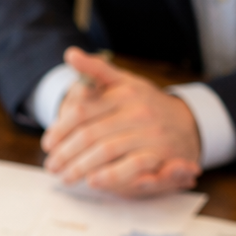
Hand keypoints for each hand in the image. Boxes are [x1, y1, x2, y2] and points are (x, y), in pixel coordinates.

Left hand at [40, 47, 201, 196]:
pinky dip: (109, 175)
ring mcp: (149, 132)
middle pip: (89, 134)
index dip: (60, 130)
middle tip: (52, 166)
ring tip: (66, 176)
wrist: (188, 123)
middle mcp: (136, 110)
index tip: (48, 144)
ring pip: (105, 151)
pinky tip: (93, 180)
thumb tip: (70, 55)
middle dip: (66, 154)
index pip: (81, 111)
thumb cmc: (146, 104)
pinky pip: (130, 167)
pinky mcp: (160, 154)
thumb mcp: (124, 82)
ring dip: (80, 167)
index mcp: (123, 91)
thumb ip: (96, 71)